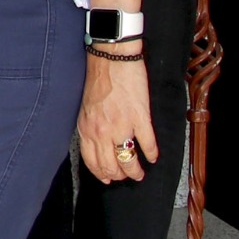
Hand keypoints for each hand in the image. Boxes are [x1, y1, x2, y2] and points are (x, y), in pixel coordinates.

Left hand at [78, 48, 157, 182]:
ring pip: (128, 161)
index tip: (108, 179)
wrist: (111, 59)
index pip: (92, 162)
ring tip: (140, 173)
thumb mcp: (86, 108)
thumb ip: (90, 128)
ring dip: (135, 171)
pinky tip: (153, 157)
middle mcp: (102, 132)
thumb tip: (97, 145)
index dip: (101, 174)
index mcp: (87, 129)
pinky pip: (147, 144)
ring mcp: (121, 126)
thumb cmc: (98, 80)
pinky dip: (151, 154)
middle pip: (111, 166)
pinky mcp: (140, 118)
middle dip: (120, 175)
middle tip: (127, 176)